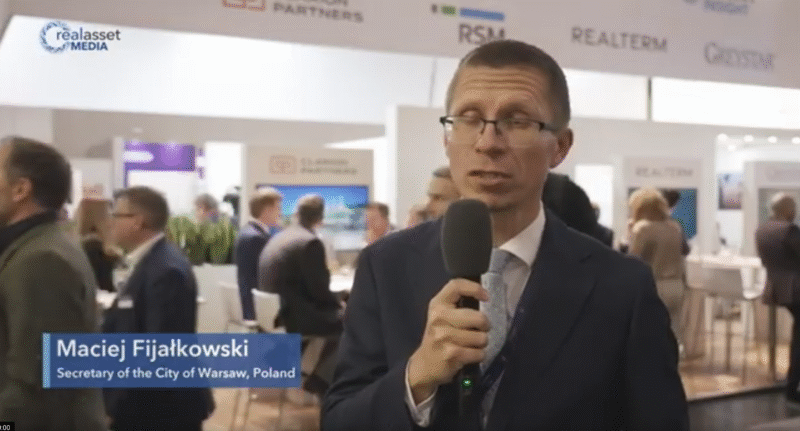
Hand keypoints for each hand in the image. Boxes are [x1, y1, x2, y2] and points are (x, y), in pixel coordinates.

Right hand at [407, 279, 488, 403]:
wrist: (424, 365)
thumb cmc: (438, 337)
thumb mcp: (441, 316)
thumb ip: (457, 305)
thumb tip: (484, 296)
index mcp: (437, 305)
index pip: (456, 286)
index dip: (475, 288)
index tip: (486, 297)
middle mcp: (439, 318)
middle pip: (478, 317)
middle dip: (485, 326)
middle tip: (479, 330)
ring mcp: (444, 336)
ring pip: (481, 337)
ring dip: (481, 343)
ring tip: (471, 344)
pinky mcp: (451, 354)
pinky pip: (479, 353)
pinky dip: (478, 355)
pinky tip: (469, 354)